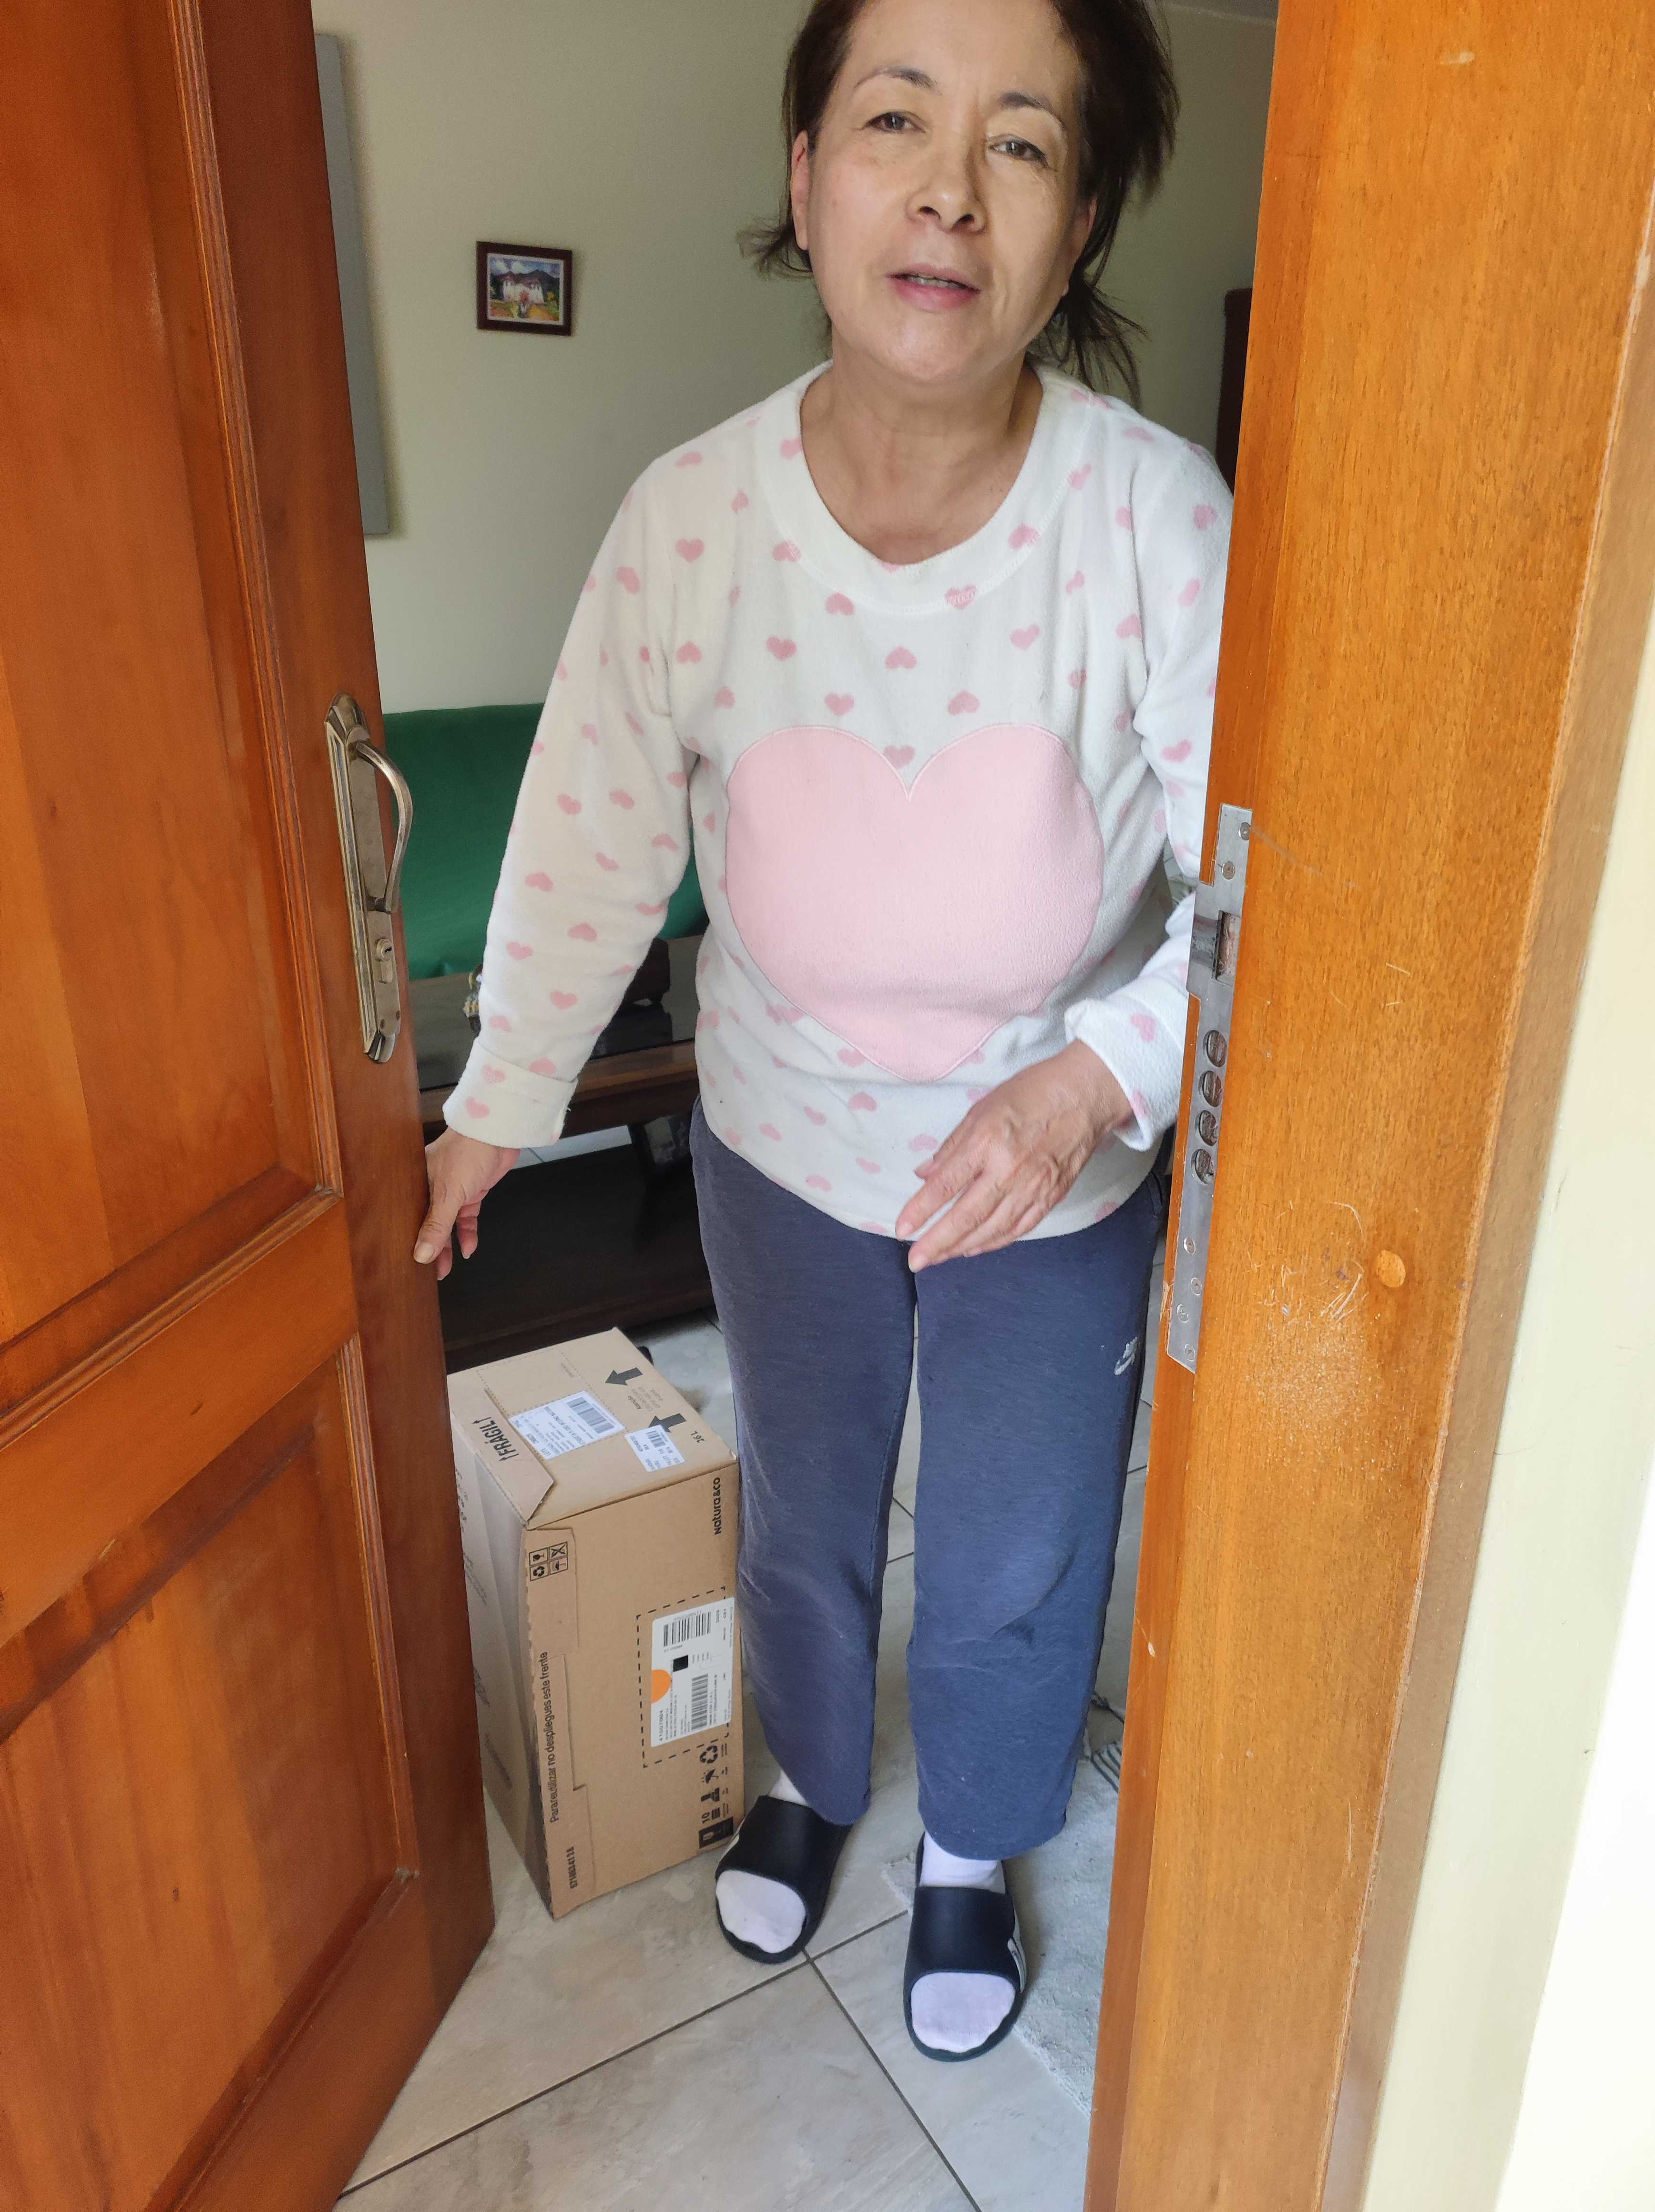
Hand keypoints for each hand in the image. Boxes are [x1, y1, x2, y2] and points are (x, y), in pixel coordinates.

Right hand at [414, 1128, 520, 1278]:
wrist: (498, 1133)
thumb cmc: (466, 1153)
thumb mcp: (448, 1193)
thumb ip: (436, 1225)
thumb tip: (422, 1255)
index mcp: (416, 1183)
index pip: (408, 1217)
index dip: (409, 1239)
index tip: (408, 1263)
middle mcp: (430, 1187)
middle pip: (427, 1224)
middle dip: (430, 1248)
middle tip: (428, 1273)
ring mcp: (452, 1191)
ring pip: (447, 1224)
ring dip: (448, 1245)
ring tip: (445, 1268)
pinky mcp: (471, 1192)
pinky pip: (466, 1218)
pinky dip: (467, 1232)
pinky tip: (469, 1248)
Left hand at [896, 1043, 1130, 1268]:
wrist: (1085, 1095)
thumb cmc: (1031, 1093)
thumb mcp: (982, 1109)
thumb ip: (952, 1146)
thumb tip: (924, 1175)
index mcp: (987, 1142)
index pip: (945, 1185)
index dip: (921, 1210)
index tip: (902, 1229)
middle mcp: (1009, 1170)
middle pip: (967, 1216)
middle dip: (938, 1243)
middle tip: (916, 1261)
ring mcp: (1033, 1187)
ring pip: (993, 1229)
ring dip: (963, 1247)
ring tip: (940, 1257)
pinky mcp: (1051, 1196)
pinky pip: (1019, 1228)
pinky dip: (995, 1242)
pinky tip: (975, 1248)